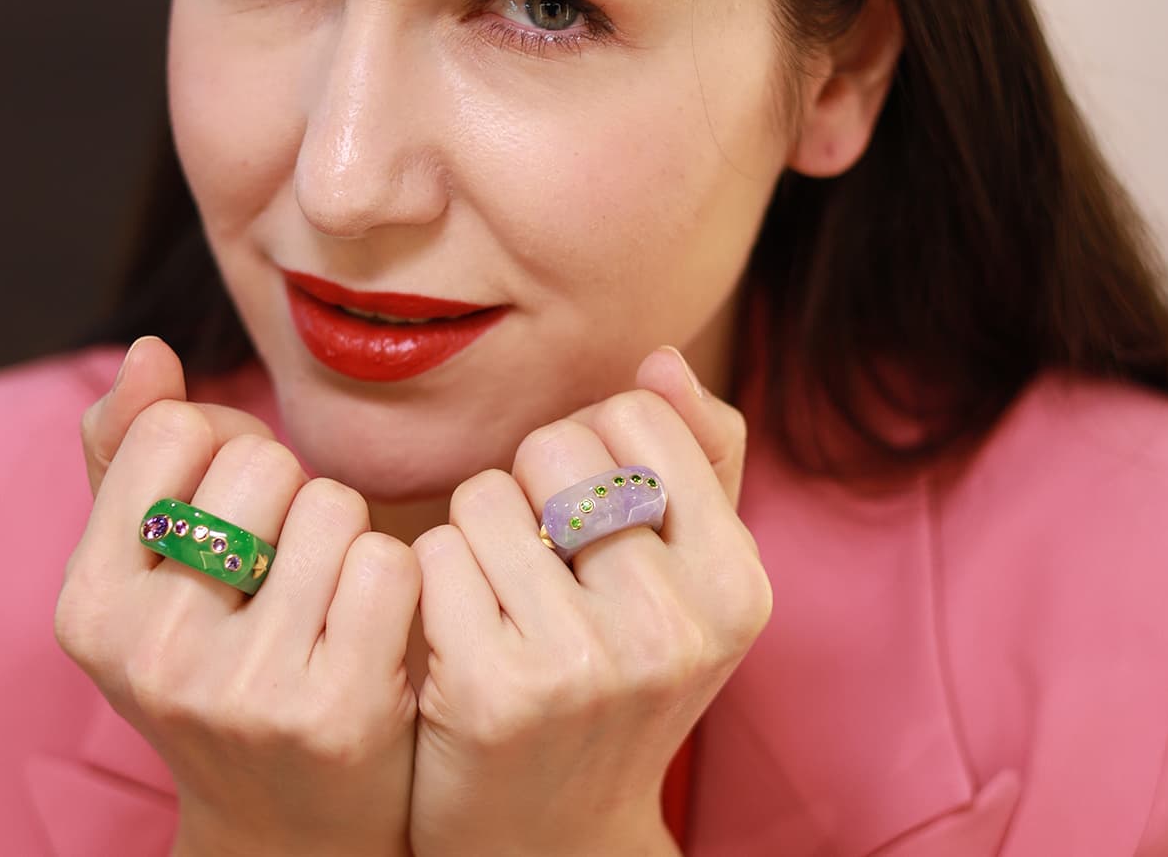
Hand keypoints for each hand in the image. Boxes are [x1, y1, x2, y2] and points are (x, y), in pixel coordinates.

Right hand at [56, 337, 421, 856]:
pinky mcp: (336, 708)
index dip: (225, 450)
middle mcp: (153, 650)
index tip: (232, 511)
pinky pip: (388, 563)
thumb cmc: (219, 663)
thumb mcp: (147, 573)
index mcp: (88, 605)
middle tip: (285, 566)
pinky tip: (371, 630)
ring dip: (346, 535)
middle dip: (290, 495)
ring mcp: (245, 686)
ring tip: (326, 598)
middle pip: (262, 463)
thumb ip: (132, 454)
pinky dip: (394, 580)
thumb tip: (150, 348)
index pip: (177, 431)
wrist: (287, 824)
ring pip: (332, 505)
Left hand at [408, 346, 771, 855]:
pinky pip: (430, 556)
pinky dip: (430, 581)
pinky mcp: (491, 691)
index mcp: (737, 584)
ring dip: (472, 535)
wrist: (553, 834)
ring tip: (499, 603)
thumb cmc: (616, 675)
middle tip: (537, 565)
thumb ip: (697, 460)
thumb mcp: (687, 582)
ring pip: (481, 496)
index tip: (589, 519)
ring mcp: (584, 664)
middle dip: (529, 487)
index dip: (591, 450)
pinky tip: (456, 636)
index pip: (633, 413)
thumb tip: (661, 357)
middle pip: (553, 445)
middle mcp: (674, 625)